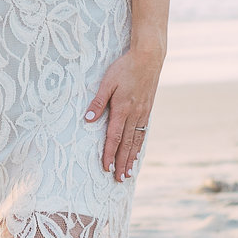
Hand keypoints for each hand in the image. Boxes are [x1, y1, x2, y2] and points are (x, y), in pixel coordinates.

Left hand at [85, 43, 163, 181]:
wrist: (148, 58)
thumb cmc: (124, 68)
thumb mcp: (107, 82)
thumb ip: (98, 102)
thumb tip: (88, 120)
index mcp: (122, 109)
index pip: (114, 137)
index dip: (109, 154)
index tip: (106, 168)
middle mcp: (134, 114)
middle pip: (126, 144)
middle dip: (121, 163)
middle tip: (119, 180)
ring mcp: (143, 113)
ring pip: (136, 141)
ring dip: (131, 158)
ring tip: (128, 173)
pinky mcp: (148, 110)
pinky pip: (143, 132)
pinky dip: (139, 146)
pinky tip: (137, 154)